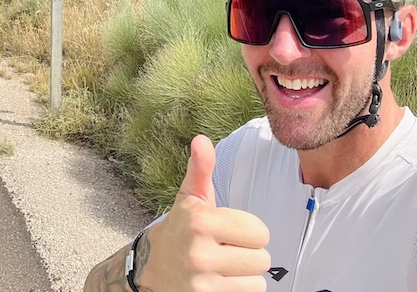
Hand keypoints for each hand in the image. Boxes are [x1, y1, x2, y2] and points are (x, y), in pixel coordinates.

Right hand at [136, 135, 270, 291]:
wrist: (153, 266)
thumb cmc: (181, 227)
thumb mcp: (190, 197)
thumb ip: (201, 169)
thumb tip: (201, 139)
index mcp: (200, 221)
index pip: (260, 232)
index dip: (250, 231)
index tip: (230, 230)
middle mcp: (199, 253)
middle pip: (262, 258)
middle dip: (250, 254)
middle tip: (227, 248)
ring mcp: (202, 282)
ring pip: (257, 282)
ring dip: (246, 275)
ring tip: (224, 266)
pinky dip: (239, 289)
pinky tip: (221, 281)